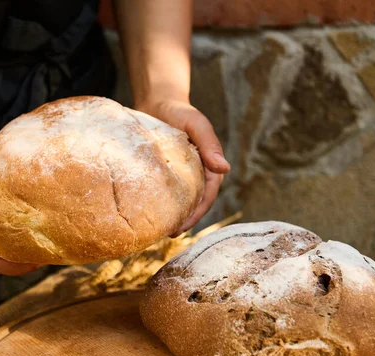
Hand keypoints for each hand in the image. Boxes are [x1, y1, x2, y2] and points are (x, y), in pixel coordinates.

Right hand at [0, 136, 40, 275]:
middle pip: (1, 256)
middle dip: (24, 259)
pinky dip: (23, 223)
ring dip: (26, 242)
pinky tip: (42, 218)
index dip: (11, 266)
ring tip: (51, 240)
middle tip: (51, 253)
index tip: (34, 263)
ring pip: (7, 240)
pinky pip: (9, 220)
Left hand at [136, 99, 230, 235]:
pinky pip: (165, 192)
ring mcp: (181, 175)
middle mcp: (197, 174)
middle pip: (195, 203)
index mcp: (209, 166)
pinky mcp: (165, 173)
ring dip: (174, 216)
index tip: (182, 227)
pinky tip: (149, 214)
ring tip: (159, 231)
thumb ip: (210, 143)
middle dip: (185, 221)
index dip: (196, 214)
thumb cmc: (180, 111)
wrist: (157, 102)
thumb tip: (225, 168)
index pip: (207, 196)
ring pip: (181, 201)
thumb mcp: (196, 123)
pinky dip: (161, 204)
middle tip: (169, 234)